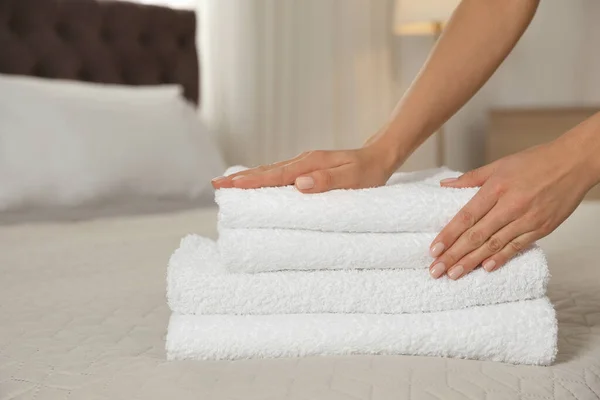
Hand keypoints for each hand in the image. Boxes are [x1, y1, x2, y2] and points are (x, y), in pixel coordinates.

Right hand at [211, 142, 397, 192]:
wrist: (379, 157)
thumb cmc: (368, 171)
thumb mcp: (354, 179)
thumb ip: (328, 181)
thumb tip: (300, 183)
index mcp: (310, 164)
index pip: (276, 175)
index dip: (252, 181)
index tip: (230, 184)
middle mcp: (303, 162)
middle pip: (266, 171)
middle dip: (240, 178)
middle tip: (215, 184)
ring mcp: (304, 164)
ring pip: (271, 171)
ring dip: (249, 178)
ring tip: (227, 183)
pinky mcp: (307, 169)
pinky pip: (279, 174)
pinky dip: (263, 178)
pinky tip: (256, 183)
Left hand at [428, 141, 597, 279]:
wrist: (575, 163)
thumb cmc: (535, 161)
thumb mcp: (499, 165)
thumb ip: (470, 178)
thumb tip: (444, 185)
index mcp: (496, 188)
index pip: (466, 216)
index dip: (448, 235)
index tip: (433, 250)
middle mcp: (510, 206)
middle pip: (476, 235)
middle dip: (454, 255)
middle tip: (436, 270)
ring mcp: (527, 219)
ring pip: (494, 245)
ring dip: (472, 262)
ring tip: (454, 275)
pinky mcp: (542, 228)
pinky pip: (517, 247)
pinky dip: (501, 259)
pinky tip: (486, 269)